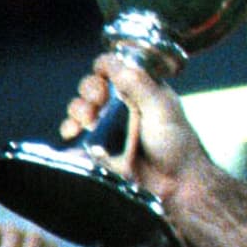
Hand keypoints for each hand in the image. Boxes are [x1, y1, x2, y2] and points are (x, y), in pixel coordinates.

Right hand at [59, 54, 218, 206]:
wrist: (175, 183)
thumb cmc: (176, 145)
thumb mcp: (162, 107)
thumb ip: (140, 84)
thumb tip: (115, 63)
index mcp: (139, 88)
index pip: (111, 67)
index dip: (103, 70)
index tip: (104, 82)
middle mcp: (122, 103)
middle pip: (91, 85)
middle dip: (88, 92)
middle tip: (97, 104)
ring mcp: (109, 124)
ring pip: (80, 107)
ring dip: (78, 111)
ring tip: (88, 122)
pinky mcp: (99, 144)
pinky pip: (76, 132)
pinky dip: (70, 129)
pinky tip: (73, 133)